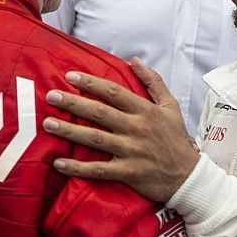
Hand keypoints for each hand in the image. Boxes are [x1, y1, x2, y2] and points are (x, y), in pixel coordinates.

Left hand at [43, 57, 199, 201]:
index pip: (114, 92)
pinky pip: (98, 170)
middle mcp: (137, 128)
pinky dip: (77, 168)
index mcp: (145, 110)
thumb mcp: (170, 106)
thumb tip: (135, 61)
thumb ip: (153, 82)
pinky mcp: (128, 173)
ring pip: (96, 139)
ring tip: (48, 123)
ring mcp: (132, 151)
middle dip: (73, 103)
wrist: (188, 176)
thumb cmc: (176, 138)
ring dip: (70, 131)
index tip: (70, 76)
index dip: (91, 83)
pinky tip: (58, 164)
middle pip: (100, 112)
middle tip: (51, 96)